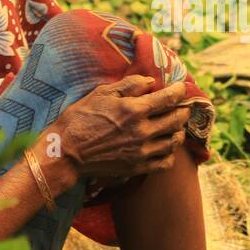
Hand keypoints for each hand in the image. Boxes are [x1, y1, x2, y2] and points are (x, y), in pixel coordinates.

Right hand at [51, 76, 192, 178]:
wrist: (66, 152)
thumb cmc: (80, 118)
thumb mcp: (101, 93)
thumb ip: (129, 85)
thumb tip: (151, 81)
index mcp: (134, 109)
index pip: (169, 98)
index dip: (180, 91)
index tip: (181, 88)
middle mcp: (142, 131)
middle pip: (177, 119)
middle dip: (183, 110)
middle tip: (182, 106)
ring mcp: (141, 151)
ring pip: (174, 141)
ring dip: (178, 131)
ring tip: (174, 126)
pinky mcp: (137, 167)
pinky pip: (165, 162)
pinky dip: (170, 153)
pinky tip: (164, 147)